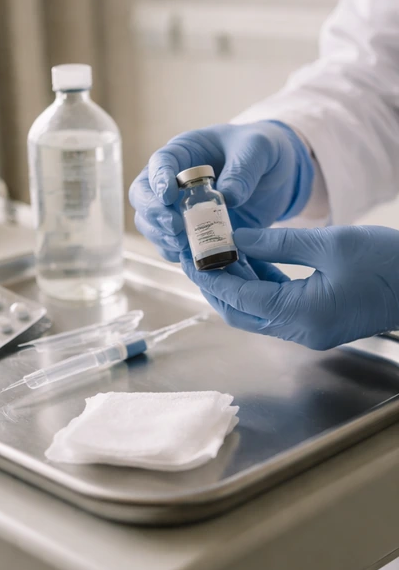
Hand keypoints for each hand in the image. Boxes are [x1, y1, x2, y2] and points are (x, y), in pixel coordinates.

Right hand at [129, 121, 314, 261]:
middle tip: (175, 228)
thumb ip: (244, 168)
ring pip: (150, 224)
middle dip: (153, 214)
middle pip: (142, 197)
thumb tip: (228, 196)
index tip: (168, 196)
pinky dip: (177, 253)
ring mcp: (175, 207)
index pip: (159, 162)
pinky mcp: (186, 229)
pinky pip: (170, 245)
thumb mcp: (259, 149)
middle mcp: (170, 179)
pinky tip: (193, 257)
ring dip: (161, 237)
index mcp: (184, 151)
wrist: (272, 175)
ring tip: (184, 245)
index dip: (158, 179)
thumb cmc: (260, 150)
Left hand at [182, 226, 398, 349]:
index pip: (239, 297)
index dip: (211, 276)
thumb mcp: (330, 243)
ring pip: (256, 312)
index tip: (191, 255)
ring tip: (220, 253)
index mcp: (301, 314)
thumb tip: (236, 237)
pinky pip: (276, 310)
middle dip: (215, 285)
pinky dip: (260, 288)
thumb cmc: (389, 261)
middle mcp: (300, 331)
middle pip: (239, 312)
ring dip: (236, 285)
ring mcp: (309, 332)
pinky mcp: (317, 325)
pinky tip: (252, 262)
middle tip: (198, 256)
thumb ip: (277, 242)